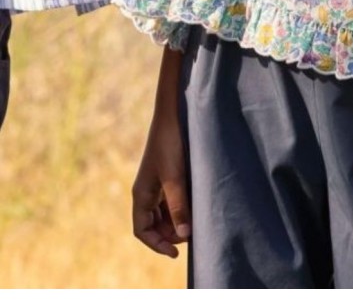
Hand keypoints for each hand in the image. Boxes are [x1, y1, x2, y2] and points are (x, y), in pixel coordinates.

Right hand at [131, 110, 190, 257]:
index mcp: (141, 194)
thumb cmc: (170, 143)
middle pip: (154, 224)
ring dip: (177, 221)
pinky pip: (172, 200)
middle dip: (170, 234)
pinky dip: (182, 208)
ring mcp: (157, 183)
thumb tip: (183, 236)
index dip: (156, 244)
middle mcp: (146, 191)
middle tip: (192, 236)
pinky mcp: (168, 174)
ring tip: (196, 223)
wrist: (174, 114)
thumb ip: (178, 206)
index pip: (142, 230)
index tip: (176, 253)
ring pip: (164, 213)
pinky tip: (196, 207)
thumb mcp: (175, 177)